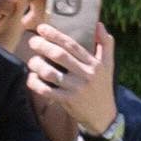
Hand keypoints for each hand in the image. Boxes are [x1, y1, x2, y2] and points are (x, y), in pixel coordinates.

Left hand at [27, 17, 117, 134]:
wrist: (103, 116)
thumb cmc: (103, 86)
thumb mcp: (109, 65)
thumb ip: (106, 44)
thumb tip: (99, 24)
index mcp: (94, 64)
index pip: (72, 45)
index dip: (55, 35)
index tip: (42, 28)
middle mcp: (86, 75)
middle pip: (59, 56)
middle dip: (42, 46)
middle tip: (32, 41)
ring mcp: (76, 89)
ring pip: (50, 73)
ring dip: (37, 65)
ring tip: (32, 61)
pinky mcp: (67, 101)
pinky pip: (46, 91)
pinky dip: (35, 83)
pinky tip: (32, 78)